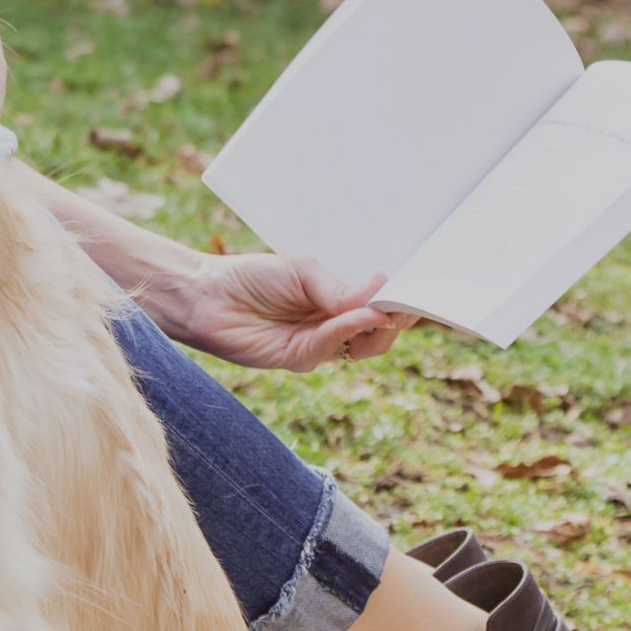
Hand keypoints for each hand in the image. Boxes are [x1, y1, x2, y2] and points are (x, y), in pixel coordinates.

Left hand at [143, 253, 418, 372]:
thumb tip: (379, 303)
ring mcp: (322, 343)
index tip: (423, 286)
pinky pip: (334, 347)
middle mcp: (336, 323)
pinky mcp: (302, 358)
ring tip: (381, 306)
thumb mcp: (304, 271)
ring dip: (377, 325)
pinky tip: (354, 314)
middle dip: (399, 315)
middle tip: (407, 299)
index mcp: (341, 297)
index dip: (403, 298)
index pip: (384, 303)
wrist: (207, 296)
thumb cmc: (252, 277)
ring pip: (367, 344)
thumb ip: (341, 289)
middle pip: (384, 329)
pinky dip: (347, 331)